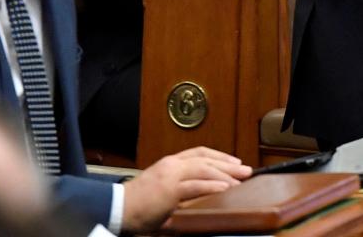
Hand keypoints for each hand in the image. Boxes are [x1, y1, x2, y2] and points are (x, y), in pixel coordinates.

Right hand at [121, 146, 250, 232]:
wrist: (116, 209)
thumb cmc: (136, 204)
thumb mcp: (161, 190)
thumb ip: (179, 188)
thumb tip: (199, 195)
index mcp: (169, 163)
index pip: (199, 152)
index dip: (219, 156)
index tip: (234, 161)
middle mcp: (171, 165)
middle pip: (206, 159)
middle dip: (228, 164)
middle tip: (246, 170)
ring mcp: (170, 176)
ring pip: (204, 169)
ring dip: (225, 174)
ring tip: (240, 179)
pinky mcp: (169, 190)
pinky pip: (195, 186)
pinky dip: (212, 186)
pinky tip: (225, 188)